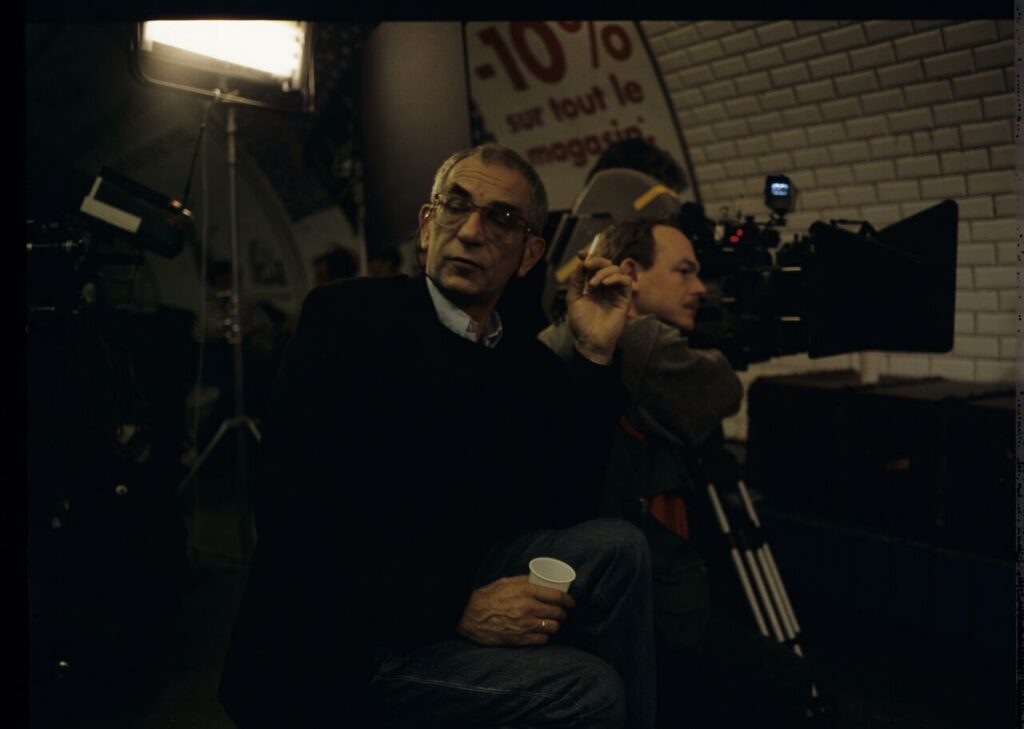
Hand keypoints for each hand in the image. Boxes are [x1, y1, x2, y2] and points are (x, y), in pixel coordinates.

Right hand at [456, 575, 574, 646]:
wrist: (468, 615)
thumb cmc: (487, 596)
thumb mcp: (506, 582)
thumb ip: (525, 581)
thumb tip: (540, 580)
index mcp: (526, 591)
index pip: (557, 596)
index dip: (568, 600)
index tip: (571, 602)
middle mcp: (528, 608)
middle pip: (558, 613)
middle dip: (563, 614)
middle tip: (561, 614)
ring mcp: (525, 625)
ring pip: (553, 628)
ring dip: (555, 626)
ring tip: (552, 624)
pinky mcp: (520, 639)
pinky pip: (542, 640)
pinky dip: (545, 637)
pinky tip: (542, 634)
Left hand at [566, 251, 634, 364]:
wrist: (590, 340)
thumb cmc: (582, 323)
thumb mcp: (574, 298)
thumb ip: (577, 280)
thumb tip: (581, 263)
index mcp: (592, 286)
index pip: (594, 267)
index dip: (589, 257)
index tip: (581, 254)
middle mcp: (605, 287)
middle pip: (606, 264)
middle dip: (596, 261)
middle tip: (587, 265)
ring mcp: (615, 292)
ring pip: (615, 270)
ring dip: (603, 272)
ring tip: (593, 284)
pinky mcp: (625, 298)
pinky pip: (625, 281)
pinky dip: (615, 278)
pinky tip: (604, 284)